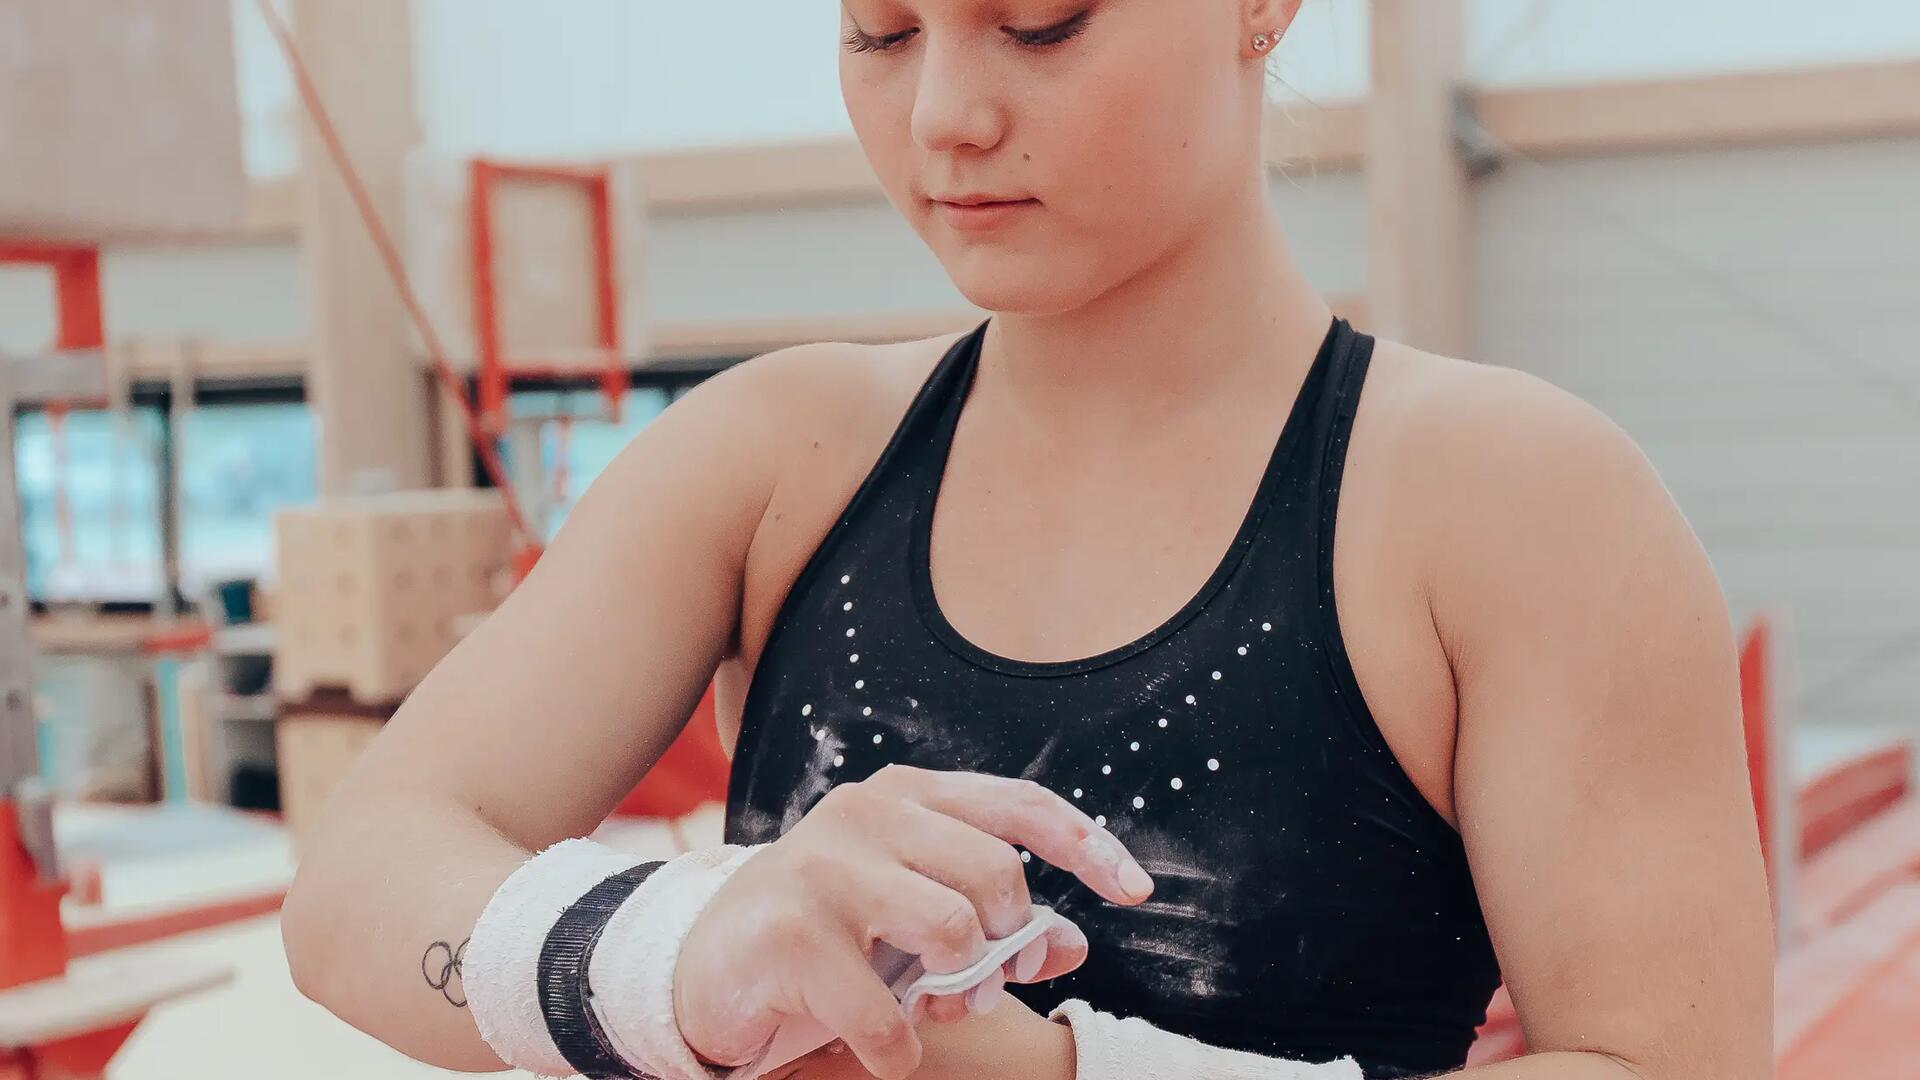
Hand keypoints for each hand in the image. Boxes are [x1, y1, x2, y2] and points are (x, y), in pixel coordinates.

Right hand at [674, 765, 1150, 1078]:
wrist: (707, 965)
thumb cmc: (831, 935)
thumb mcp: (916, 917)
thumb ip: (994, 923)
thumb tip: (1069, 946)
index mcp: (906, 795)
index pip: (1021, 805)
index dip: (1088, 845)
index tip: (1136, 892)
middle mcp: (865, 812)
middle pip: (998, 875)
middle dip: (1003, 942)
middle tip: (973, 981)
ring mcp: (824, 866)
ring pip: (954, 931)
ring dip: (954, 989)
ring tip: (924, 1004)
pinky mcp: (791, 933)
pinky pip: (890, 1014)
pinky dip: (899, 1048)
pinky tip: (879, 1042)